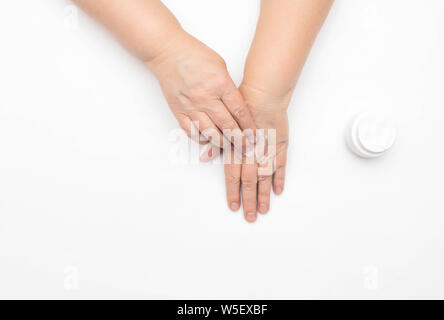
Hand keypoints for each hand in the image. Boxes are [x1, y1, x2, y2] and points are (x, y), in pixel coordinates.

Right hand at [146, 31, 255, 148]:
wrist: (167, 52)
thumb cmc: (194, 55)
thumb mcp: (220, 66)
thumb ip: (229, 88)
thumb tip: (237, 107)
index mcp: (220, 84)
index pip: (239, 111)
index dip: (249, 126)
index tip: (254, 134)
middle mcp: (205, 97)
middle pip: (227, 125)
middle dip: (239, 139)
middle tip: (246, 147)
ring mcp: (190, 106)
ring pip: (210, 133)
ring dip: (222, 143)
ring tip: (230, 147)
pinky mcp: (178, 111)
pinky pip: (191, 132)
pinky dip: (201, 139)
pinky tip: (209, 140)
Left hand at [224, 84, 288, 221]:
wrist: (263, 95)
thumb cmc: (242, 107)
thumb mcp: (225, 124)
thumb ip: (218, 143)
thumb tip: (205, 157)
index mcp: (237, 148)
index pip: (233, 176)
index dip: (233, 192)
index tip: (233, 206)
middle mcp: (251, 152)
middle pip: (250, 181)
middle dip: (249, 201)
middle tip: (249, 217)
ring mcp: (267, 150)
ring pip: (265, 178)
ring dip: (264, 195)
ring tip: (263, 210)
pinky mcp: (280, 146)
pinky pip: (280, 166)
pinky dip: (279, 179)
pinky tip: (278, 191)